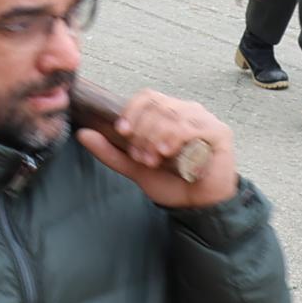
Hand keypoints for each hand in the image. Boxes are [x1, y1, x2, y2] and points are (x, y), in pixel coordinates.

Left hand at [79, 90, 238, 208]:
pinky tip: (168, 153)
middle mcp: (187, 111)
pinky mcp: (219, 132)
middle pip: (158, 105)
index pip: (148, 97)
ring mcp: (204, 120)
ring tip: (153, 159)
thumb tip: (82, 134)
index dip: (132, 111)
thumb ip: (110, 151)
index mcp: (169, 113)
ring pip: (173, 114)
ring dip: (156, 137)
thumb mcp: (135, 167)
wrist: (198, 205)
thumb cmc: (171, 182)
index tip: (122, 131)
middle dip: (142, 131)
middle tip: (141, 156)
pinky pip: (193, 126)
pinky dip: (175, 138)